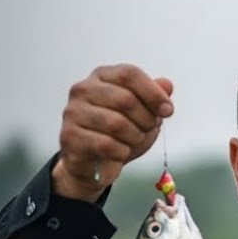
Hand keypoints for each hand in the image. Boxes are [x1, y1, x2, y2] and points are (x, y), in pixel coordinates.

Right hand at [52, 64, 173, 201]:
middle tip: (149, 129)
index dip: (152, 92)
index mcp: (101, 76)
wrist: (92, 164)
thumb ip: (154, 96)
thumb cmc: (118, 134)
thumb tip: (167, 85)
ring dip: (134, 136)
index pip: (129, 74)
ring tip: (135, 140)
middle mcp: (82, 90)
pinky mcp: (69, 137)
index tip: (168, 111)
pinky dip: (122, 151)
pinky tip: (122, 152)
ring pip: (116, 123)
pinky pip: (105, 144)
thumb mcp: (142, 112)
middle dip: (146, 118)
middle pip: (124, 99)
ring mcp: (73, 113)